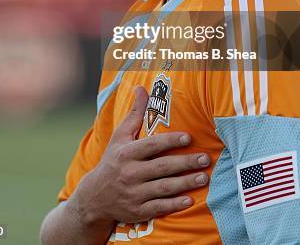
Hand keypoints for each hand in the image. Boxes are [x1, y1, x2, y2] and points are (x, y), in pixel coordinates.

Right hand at [71, 86, 209, 225]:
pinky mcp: (138, 211)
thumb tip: (142, 88)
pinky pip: (159, 207)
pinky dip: (174, 205)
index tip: (188, 138)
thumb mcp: (120, 136)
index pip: (152, 145)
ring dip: (185, 183)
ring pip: (163, 188)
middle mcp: (129, 173)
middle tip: (205, 158)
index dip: (170, 141)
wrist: (94, 198)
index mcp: (126, 153)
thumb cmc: (113, 161)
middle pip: (162, 167)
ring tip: (204, 177)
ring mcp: (134, 194)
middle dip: (185, 163)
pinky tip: (190, 200)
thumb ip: (135, 114)